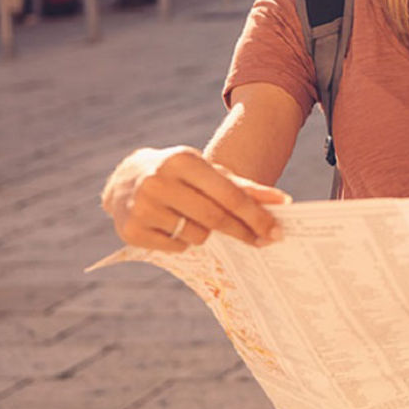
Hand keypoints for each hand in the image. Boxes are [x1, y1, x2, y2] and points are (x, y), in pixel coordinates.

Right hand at [101, 146, 290, 251]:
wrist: (125, 178)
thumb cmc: (179, 174)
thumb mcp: (207, 172)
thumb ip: (244, 187)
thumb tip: (283, 201)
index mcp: (182, 160)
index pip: (228, 194)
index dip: (255, 215)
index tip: (276, 230)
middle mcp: (159, 181)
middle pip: (214, 217)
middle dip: (242, 231)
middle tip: (263, 241)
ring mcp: (142, 206)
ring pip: (196, 236)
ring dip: (205, 234)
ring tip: (193, 218)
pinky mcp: (131, 231)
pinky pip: (176, 248)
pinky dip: (183, 242)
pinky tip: (173, 226)